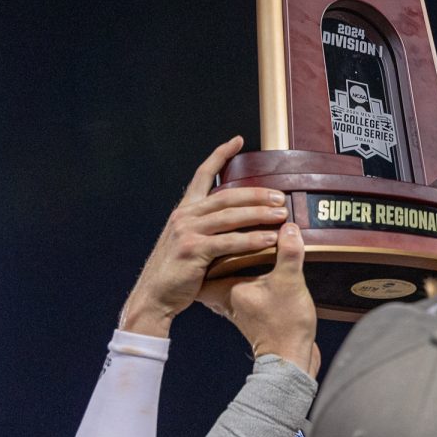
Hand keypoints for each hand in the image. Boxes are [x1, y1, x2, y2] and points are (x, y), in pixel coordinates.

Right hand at [119, 136, 288, 336]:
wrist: (155, 295)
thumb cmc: (176, 272)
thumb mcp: (186, 242)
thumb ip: (205, 228)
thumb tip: (232, 220)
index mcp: (184, 210)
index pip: (202, 174)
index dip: (219, 155)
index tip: (236, 141)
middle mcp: (184, 215)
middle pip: (226, 195)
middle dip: (256, 193)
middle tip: (280, 196)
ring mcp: (187, 231)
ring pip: (231, 216)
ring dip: (259, 214)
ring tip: (281, 215)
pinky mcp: (193, 249)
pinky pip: (229, 241)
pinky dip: (251, 239)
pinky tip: (269, 239)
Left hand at [198, 223, 317, 375]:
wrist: (291, 359)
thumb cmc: (284, 327)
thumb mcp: (289, 284)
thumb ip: (288, 253)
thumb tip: (288, 227)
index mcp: (226, 288)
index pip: (200, 264)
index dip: (201, 246)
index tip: (209, 230)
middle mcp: (227, 297)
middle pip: (210, 268)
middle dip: (215, 248)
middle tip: (223, 229)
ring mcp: (238, 305)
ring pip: (224, 276)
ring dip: (231, 259)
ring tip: (242, 239)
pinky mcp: (252, 310)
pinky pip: (241, 283)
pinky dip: (245, 270)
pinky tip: (261, 260)